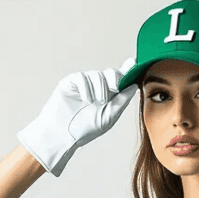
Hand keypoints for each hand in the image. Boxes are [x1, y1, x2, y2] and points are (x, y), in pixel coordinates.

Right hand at [16, 59, 136, 176]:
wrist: (62, 135)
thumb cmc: (84, 129)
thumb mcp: (108, 117)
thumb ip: (121, 101)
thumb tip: (134, 85)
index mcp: (109, 96)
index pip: (121, 79)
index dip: (129, 70)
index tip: (136, 62)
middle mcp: (98, 87)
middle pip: (112, 73)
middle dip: (116, 78)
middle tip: (116, 88)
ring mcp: (84, 83)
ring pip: (98, 75)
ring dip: (101, 88)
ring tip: (96, 102)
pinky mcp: (71, 82)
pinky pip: (83, 77)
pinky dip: (86, 88)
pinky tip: (86, 100)